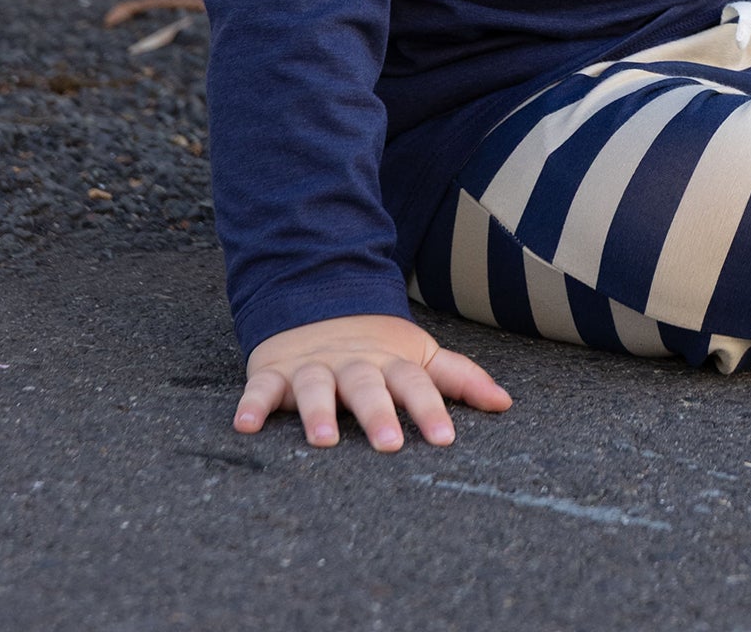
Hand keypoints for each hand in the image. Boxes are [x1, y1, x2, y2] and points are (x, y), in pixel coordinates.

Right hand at [236, 313, 511, 451]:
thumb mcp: (420, 357)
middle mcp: (354, 364)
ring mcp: (314, 366)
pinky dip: (252, 403)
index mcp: (391, 363)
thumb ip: (460, 379)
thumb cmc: (378, 349)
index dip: (432, 409)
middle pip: (368, 387)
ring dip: (318, 411)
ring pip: (317, 386)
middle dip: (379, 414)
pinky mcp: (276, 371)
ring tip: (322, 441)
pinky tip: (245, 424)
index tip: (446, 439)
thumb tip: (506, 404)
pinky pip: (261, 387)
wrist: (320, 306)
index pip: (416, 384)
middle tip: (389, 444)